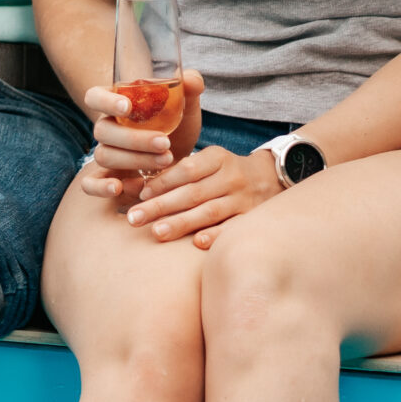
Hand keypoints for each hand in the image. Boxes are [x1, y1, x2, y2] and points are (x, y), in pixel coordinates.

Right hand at [77, 69, 203, 203]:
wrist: (177, 156)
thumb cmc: (177, 125)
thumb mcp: (186, 106)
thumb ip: (190, 88)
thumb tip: (191, 80)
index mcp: (116, 103)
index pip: (95, 96)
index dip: (105, 101)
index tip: (127, 108)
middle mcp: (106, 127)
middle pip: (102, 130)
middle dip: (133, 138)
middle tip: (164, 142)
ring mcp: (105, 152)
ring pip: (103, 155)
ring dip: (133, 160)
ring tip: (165, 161)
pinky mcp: (107, 177)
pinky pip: (89, 183)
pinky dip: (100, 186)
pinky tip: (119, 188)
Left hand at [126, 145, 282, 246]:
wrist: (271, 179)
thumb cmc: (223, 173)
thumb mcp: (205, 163)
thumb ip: (173, 174)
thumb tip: (129, 186)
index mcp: (217, 158)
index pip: (187, 170)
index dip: (163, 182)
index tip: (140, 194)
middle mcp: (232, 177)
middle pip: (193, 193)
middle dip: (160, 206)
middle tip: (134, 218)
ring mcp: (244, 199)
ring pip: (210, 211)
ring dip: (181, 223)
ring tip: (156, 232)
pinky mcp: (252, 218)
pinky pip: (233, 228)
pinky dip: (216, 235)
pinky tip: (197, 243)